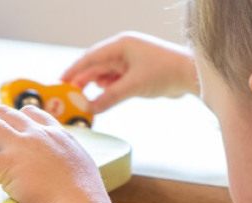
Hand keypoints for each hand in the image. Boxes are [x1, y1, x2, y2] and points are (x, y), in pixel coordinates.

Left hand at [0, 105, 102, 202]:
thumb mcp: (84, 174)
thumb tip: (69, 179)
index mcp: (59, 137)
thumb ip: (71, 168)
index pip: (35, 116)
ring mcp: (21, 147)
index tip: (7, 112)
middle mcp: (38, 135)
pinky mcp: (6, 165)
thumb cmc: (86, 201)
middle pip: (4, 113)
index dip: (18, 114)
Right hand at [62, 31, 197, 112]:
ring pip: (106, 75)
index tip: (60, 82)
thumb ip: (110, 97)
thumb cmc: (165, 72)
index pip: (90, 57)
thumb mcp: (134, 86)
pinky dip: (109, 90)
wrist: (191, 75)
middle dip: (83, 81)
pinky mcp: (137, 72)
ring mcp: (131, 61)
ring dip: (96, 87)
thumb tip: (90, 109)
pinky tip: (103, 98)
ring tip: (84, 101)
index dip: (74, 70)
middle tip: (69, 96)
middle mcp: (124, 50)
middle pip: (96, 66)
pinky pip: (117, 81)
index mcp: (121, 45)